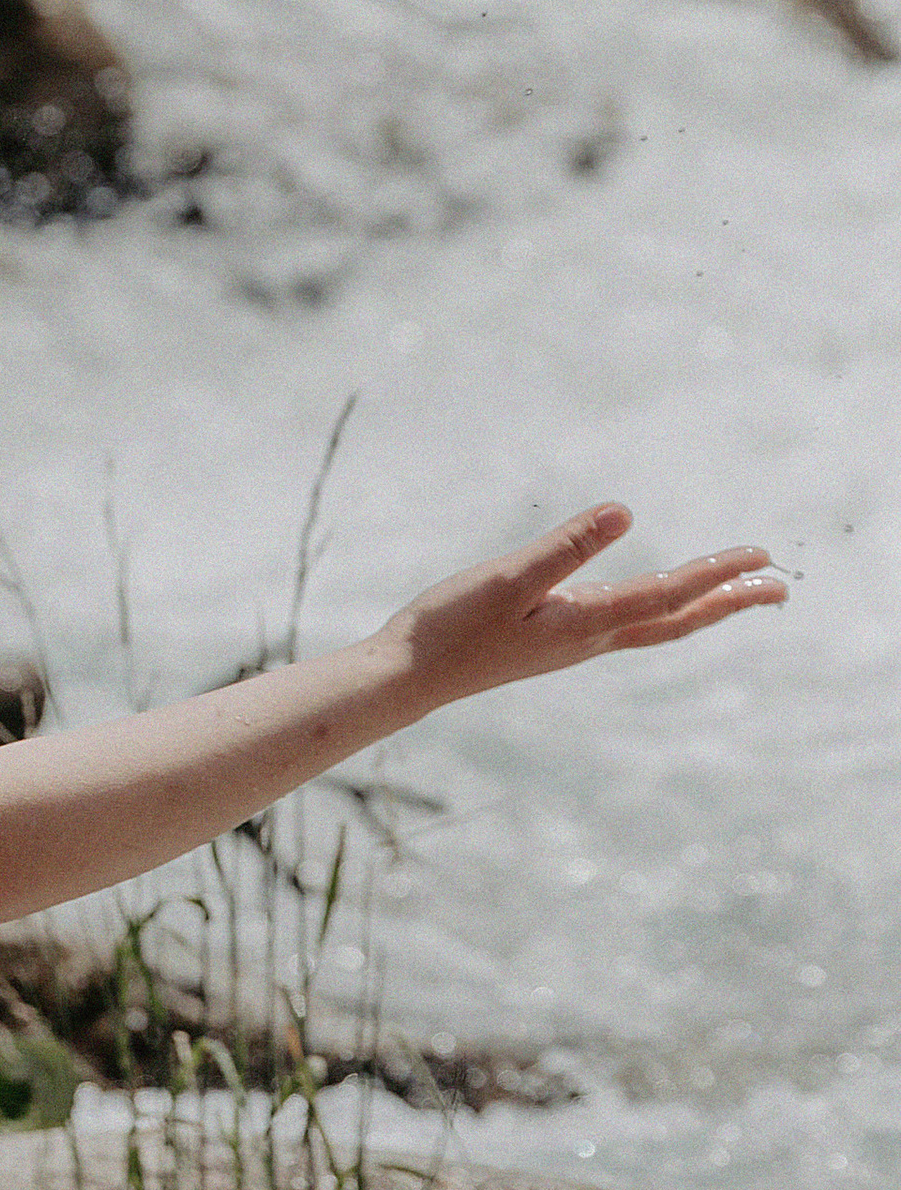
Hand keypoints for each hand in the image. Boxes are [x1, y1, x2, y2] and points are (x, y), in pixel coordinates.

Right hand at [370, 500, 784, 717]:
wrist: (410, 676)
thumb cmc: (452, 626)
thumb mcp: (508, 578)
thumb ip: (566, 546)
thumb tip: (625, 513)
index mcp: (587, 623)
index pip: (669, 594)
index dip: (717, 573)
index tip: (762, 555)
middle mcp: (591, 638)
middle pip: (677, 620)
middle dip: (730, 602)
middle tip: (780, 587)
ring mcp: (573, 643)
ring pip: (655, 624)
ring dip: (700, 606)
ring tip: (733, 592)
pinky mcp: (552, 640)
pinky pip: (627, 624)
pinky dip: (659, 609)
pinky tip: (650, 600)